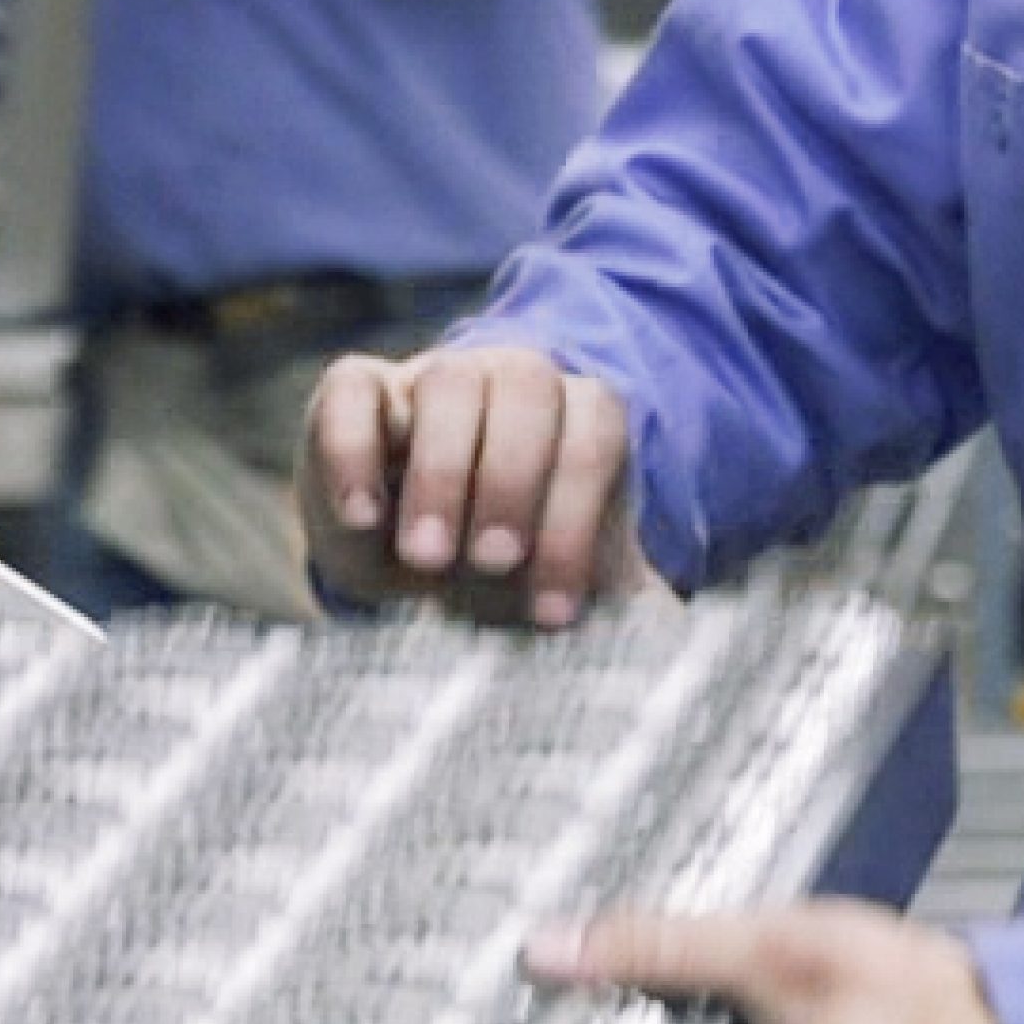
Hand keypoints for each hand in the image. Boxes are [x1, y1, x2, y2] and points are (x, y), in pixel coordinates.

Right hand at [302, 342, 647, 630]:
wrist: (416, 570)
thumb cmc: (511, 582)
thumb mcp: (570, 596)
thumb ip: (625, 612)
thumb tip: (671, 643)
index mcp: (577, 419)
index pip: (595, 430)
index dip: (579, 516)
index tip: (554, 612)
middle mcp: (509, 382)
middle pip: (529, 384)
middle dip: (514, 479)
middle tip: (492, 564)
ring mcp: (430, 380)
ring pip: (448, 383)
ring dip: (442, 472)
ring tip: (427, 559)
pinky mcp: (355, 394)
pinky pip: (352, 390)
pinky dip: (353, 449)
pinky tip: (362, 519)